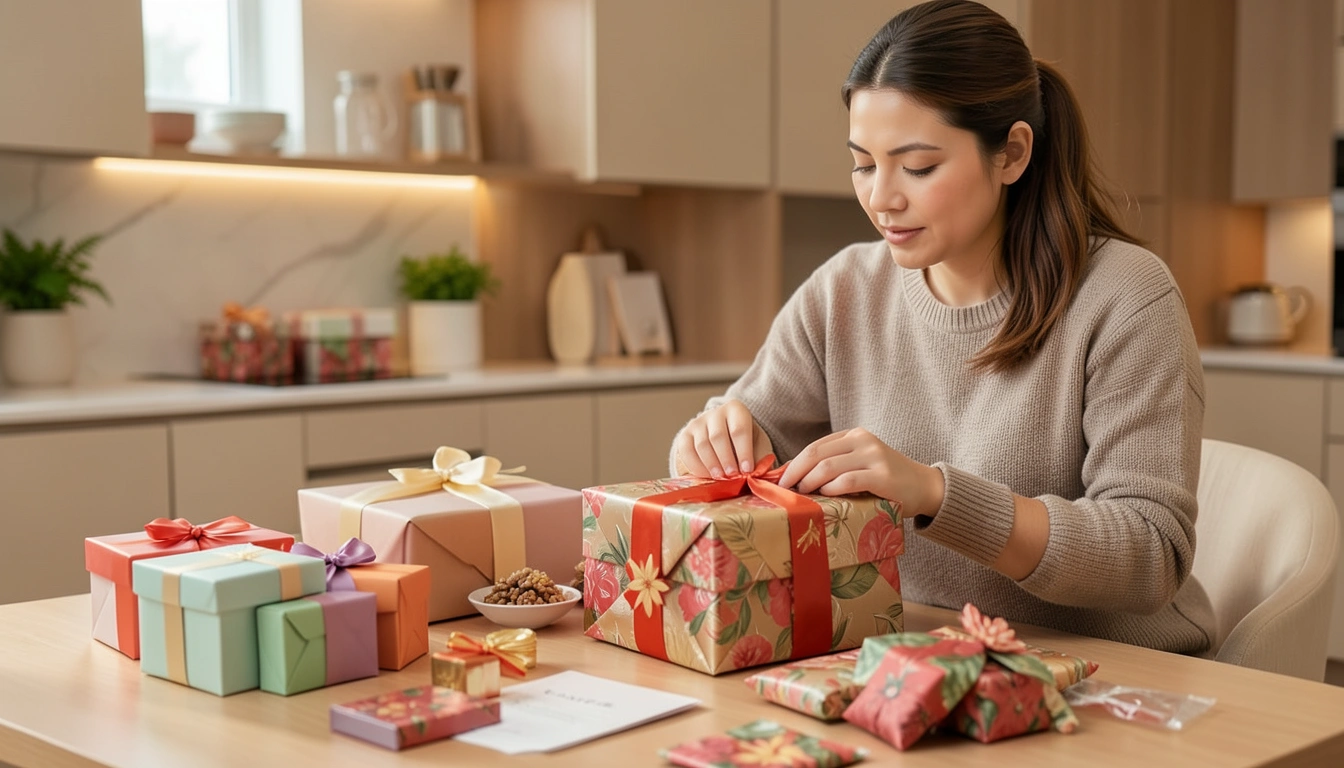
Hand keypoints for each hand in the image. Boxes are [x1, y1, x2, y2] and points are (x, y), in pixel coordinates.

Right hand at [675, 400, 760, 478]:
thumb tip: (756, 476)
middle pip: (718, 436)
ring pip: (702, 445)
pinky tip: (707, 476)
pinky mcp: (685, 435)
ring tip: (721, 478)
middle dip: (726, 459)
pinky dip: (696, 467)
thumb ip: (759, 459)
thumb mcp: (759, 447)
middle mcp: (715, 412)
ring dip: (712, 464)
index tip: (747, 470)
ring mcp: (698, 422)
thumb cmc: (747, 444)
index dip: (744, 451)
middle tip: (733, 475)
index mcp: (736, 409)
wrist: (729, 438)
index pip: (739, 429)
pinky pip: (686, 452)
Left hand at [776, 428, 944, 517]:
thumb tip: (794, 476)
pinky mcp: (883, 476)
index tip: (780, 481)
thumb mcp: (860, 464)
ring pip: (828, 466)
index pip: (815, 446)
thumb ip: (834, 465)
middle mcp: (863, 441)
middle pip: (816, 454)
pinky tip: (825, 496)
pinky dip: (831, 489)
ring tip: (802, 495)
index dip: (794, 464)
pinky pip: (848, 480)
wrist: (925, 486)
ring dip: (809, 482)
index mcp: (854, 435)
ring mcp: (874, 457)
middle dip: (795, 473)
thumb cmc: (887, 480)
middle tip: (784, 490)